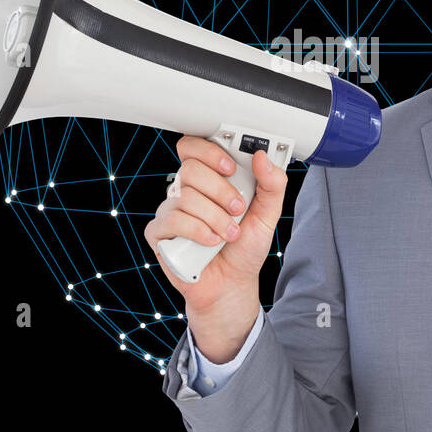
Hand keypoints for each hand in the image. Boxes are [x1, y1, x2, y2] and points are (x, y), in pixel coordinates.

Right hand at [144, 135, 287, 314]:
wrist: (232, 284)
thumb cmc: (244, 247)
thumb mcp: (268, 214)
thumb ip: (272, 184)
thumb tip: (263, 156)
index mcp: (208, 179)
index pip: (194, 147)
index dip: (209, 151)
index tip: (231, 167)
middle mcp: (186, 191)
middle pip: (191, 169)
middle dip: (220, 190)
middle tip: (238, 209)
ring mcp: (170, 210)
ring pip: (185, 197)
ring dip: (215, 218)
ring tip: (229, 234)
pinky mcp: (159, 233)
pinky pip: (171, 220)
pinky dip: (197, 231)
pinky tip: (211, 242)